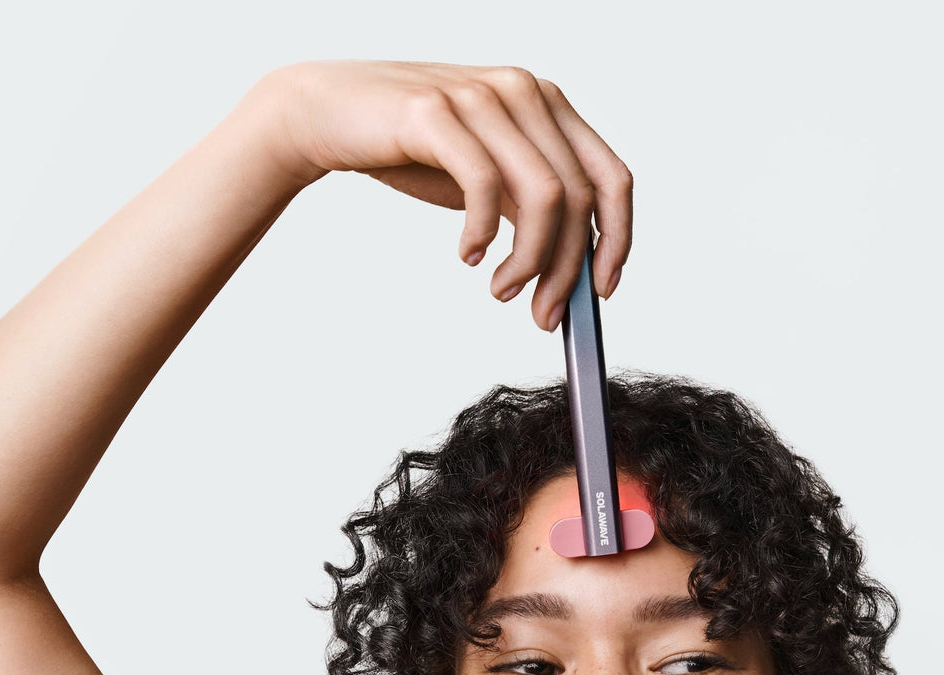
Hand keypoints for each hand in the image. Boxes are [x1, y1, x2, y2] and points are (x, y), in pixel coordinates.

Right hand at [246, 60, 631, 329]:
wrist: (327, 112)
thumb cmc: (410, 148)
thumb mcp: (487, 178)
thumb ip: (530, 208)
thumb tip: (574, 270)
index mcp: (547, 104)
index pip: (611, 177)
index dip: (616, 240)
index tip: (600, 291)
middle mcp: (525, 92)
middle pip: (579, 197)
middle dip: (565, 269)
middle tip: (542, 314)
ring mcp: (483, 96)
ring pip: (544, 195)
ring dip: (529, 261)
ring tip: (500, 289)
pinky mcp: (437, 111)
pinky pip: (485, 186)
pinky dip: (483, 235)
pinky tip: (467, 254)